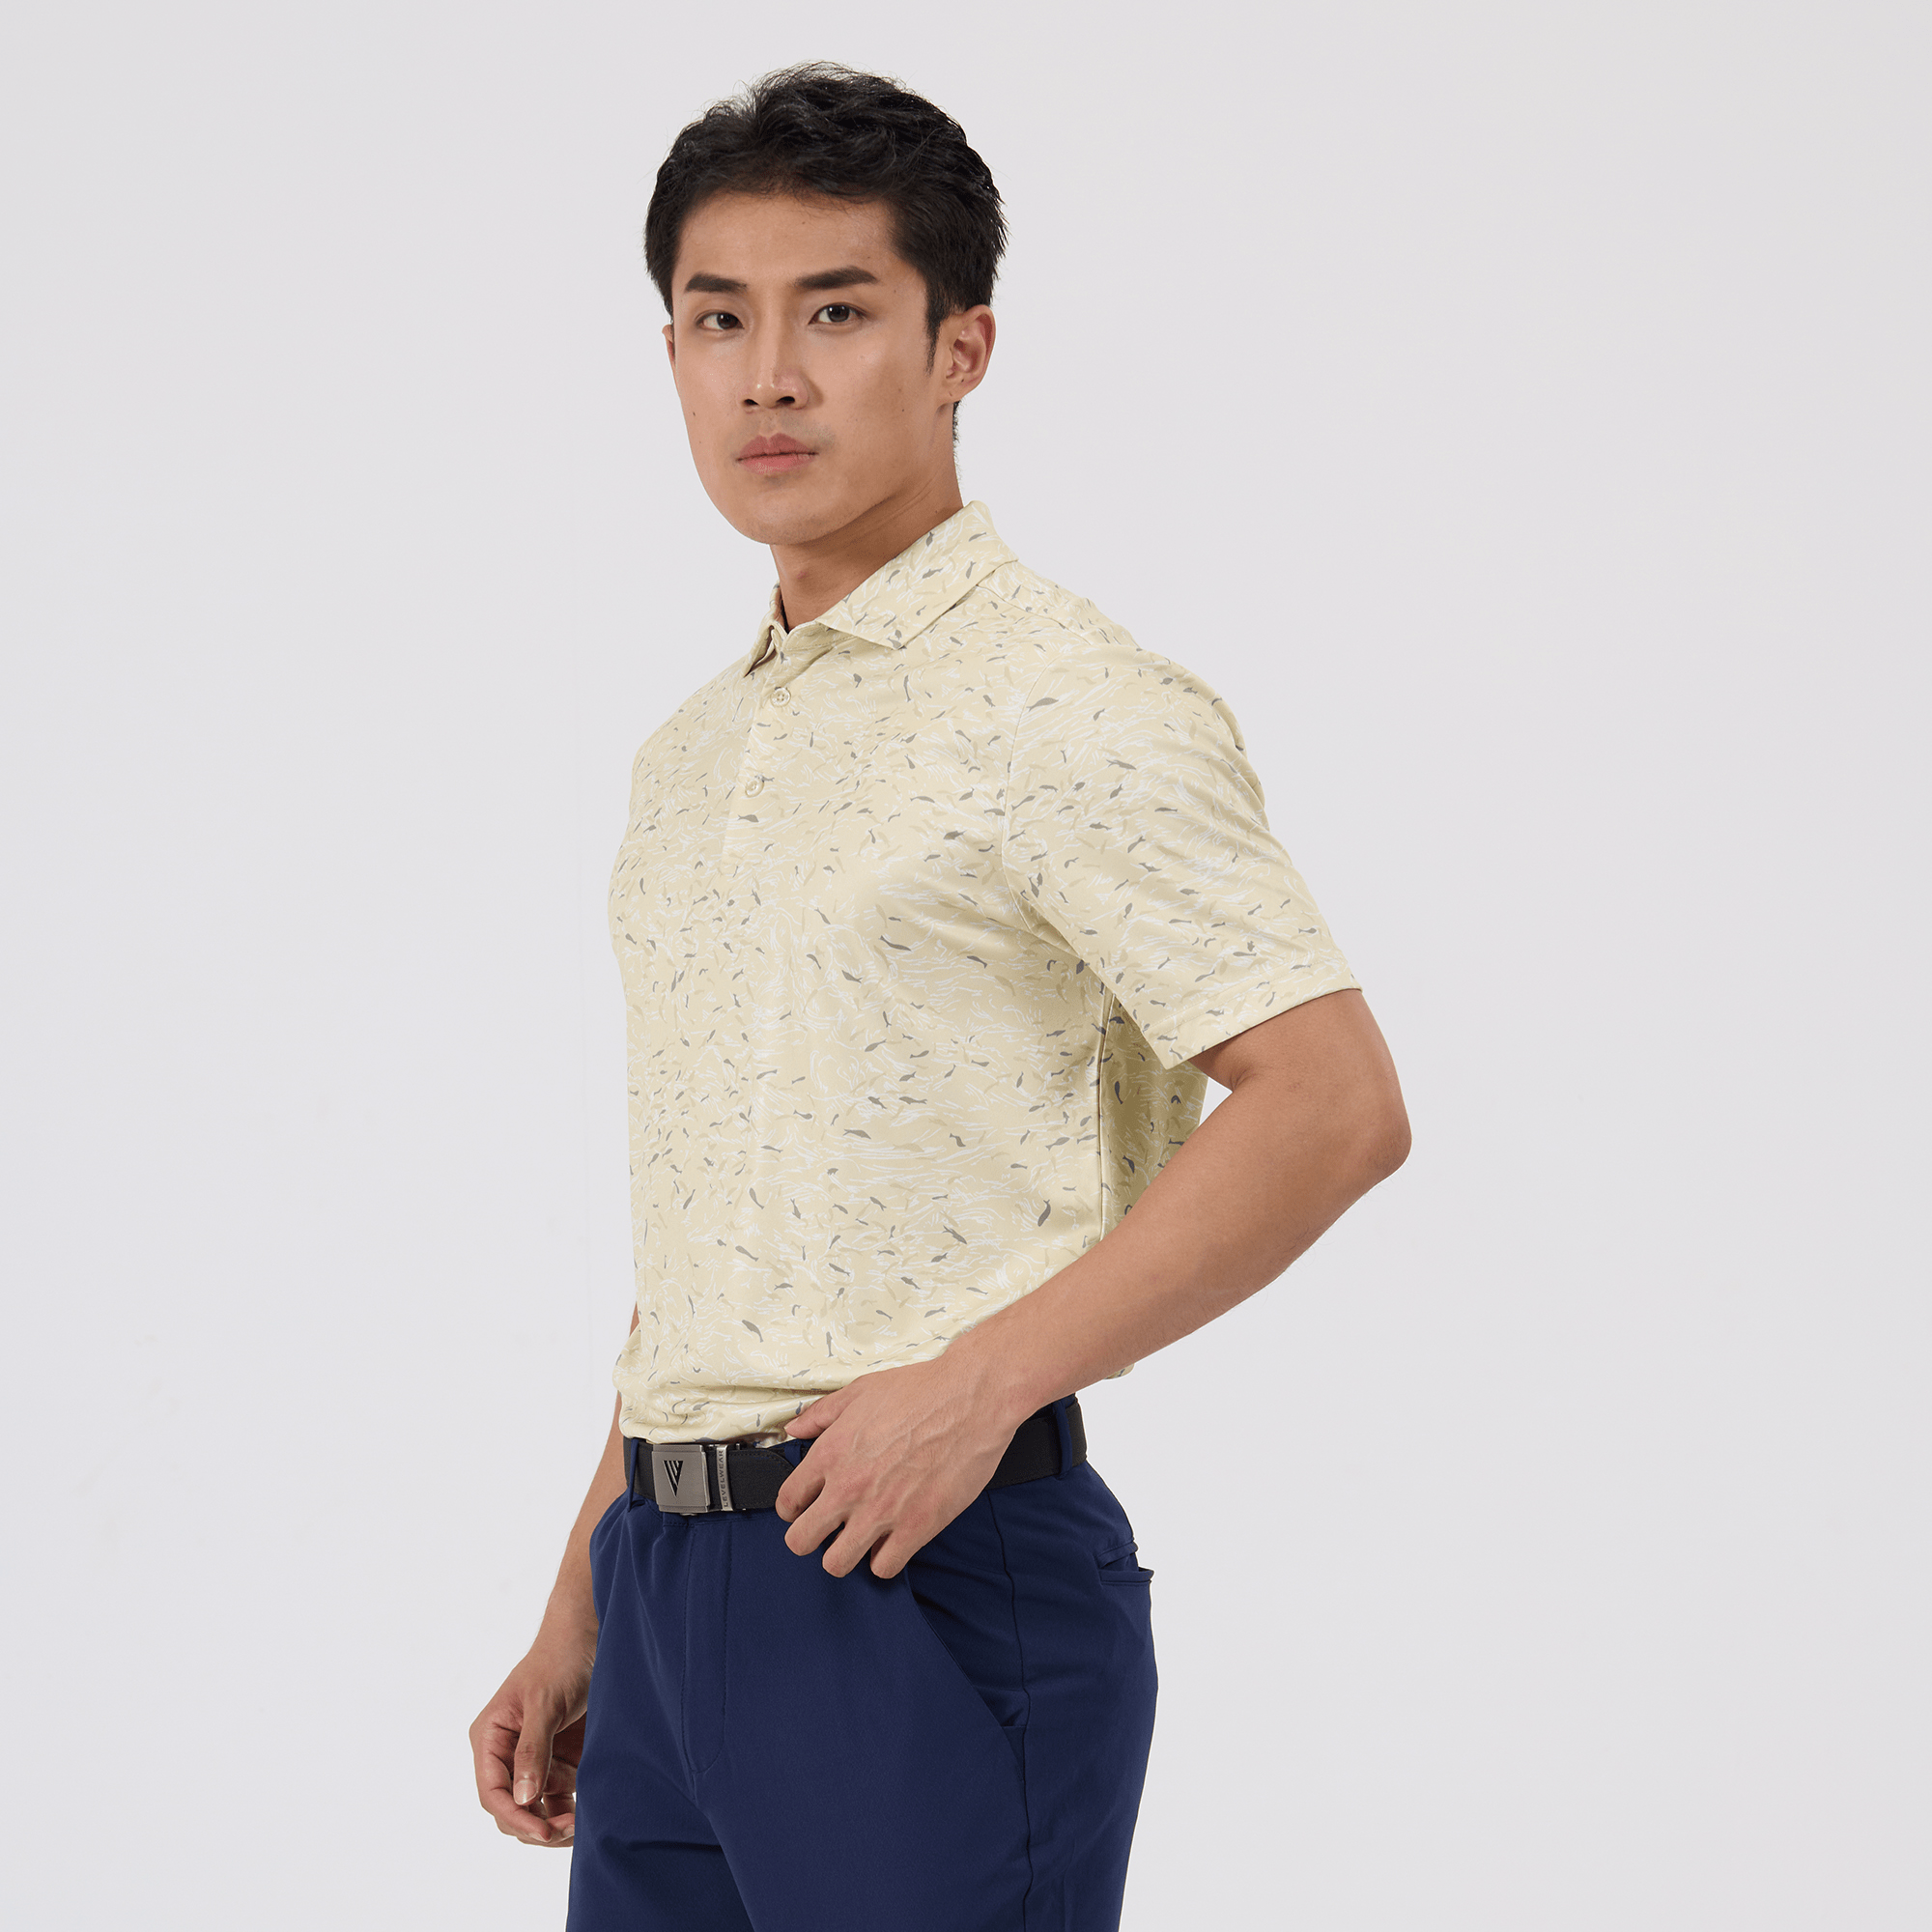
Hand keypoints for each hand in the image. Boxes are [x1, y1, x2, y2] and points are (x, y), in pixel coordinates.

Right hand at [469, 1631, 594, 1846]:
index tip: (544, 1832)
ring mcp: (532, 1760)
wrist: (590, 1636)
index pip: (492, 1791)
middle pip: (511, 1808)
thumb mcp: (545, 1702)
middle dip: (536, 1824)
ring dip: (555, 1823)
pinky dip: (569, 1812)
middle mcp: (505, 1754)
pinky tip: (587, 1817)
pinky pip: (557, 1800)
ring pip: (535, 1810)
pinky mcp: (556, 1762)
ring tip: (582, 1824)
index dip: (515, 1816)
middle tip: (570, 1829)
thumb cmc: (560, 1660)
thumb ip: (532, 1750)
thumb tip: (523, 1799)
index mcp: (490, 1737)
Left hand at [776, 1358, 1027, 1578]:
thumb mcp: (861, 1391)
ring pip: (837, 1563)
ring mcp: (881, 1512)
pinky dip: (884, 1559)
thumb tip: (795, 1429)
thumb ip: (821, 1414)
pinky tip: (891, 1541)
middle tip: (827, 1529)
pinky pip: (883, 1568)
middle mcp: (848, 1488)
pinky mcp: (916, 1527)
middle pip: (801, 1542)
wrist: (971, 1398)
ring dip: (845, 1553)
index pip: (786, 1502)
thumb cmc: (922, 1390)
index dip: (793, 1508)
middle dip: (810, 1538)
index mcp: (830, 1454)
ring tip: (859, 1538)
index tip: (805, 1508)